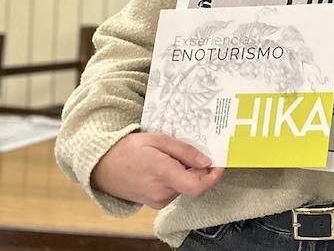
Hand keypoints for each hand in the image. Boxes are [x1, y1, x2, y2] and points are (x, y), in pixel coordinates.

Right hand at [91, 132, 224, 208]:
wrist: (103, 167)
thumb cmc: (129, 150)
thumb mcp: (159, 140)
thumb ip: (185, 151)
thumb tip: (207, 162)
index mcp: (164, 174)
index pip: (198, 186)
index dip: (214, 177)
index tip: (219, 165)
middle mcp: (162, 192)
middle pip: (194, 184)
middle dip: (198, 169)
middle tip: (189, 153)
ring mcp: (158, 201)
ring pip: (185, 187)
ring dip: (186, 174)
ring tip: (170, 159)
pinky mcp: (155, 204)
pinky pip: (175, 191)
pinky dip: (177, 179)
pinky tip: (164, 168)